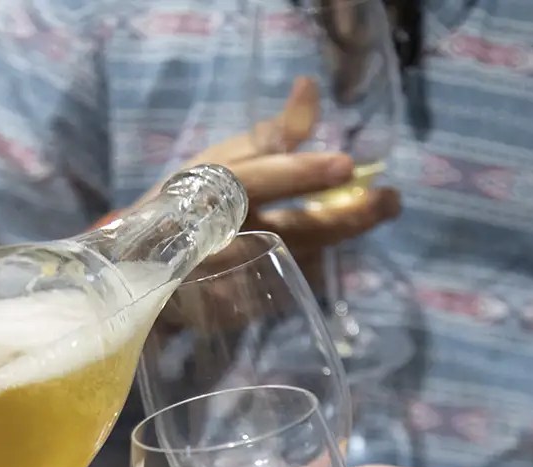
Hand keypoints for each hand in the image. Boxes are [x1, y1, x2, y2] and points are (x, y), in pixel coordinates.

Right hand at [165, 77, 399, 274]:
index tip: (347, 165)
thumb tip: (308, 90)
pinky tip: (321, 250)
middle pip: (295, 231)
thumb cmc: (187, 203)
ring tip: (362, 216)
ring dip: (336, 239)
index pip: (259, 181)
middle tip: (388, 201)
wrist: (144, 269)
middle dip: (347, 217)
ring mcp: (228, 282)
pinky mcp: (237, 311)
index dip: (302, 174)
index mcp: (212, 193)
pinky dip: (312, 265)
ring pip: (302, 260)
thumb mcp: (221, 160)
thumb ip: (272, 133)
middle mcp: (220, 240)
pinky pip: (290, 286)